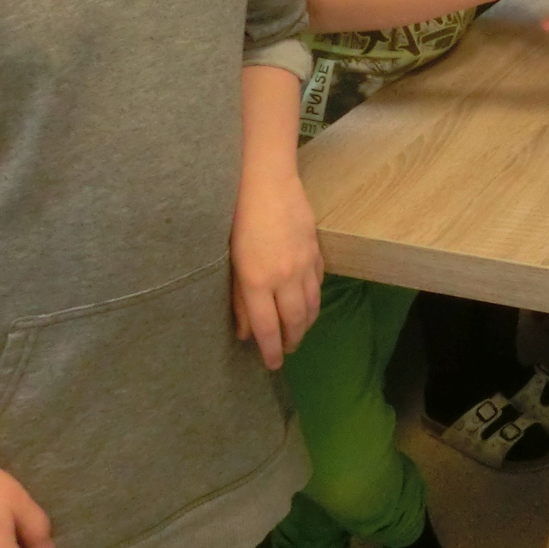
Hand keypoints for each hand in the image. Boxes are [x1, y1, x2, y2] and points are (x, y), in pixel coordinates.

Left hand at [232, 171, 322, 368]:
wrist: (267, 183)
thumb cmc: (237, 219)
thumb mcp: (230, 262)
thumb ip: (237, 299)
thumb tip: (245, 332)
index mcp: (256, 282)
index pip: (267, 328)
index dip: (271, 350)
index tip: (272, 364)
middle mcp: (284, 278)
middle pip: (294, 321)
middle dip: (292, 341)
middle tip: (287, 351)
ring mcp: (304, 265)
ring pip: (311, 305)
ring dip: (306, 324)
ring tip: (299, 333)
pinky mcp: (316, 251)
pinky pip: (318, 284)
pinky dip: (314, 299)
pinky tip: (308, 303)